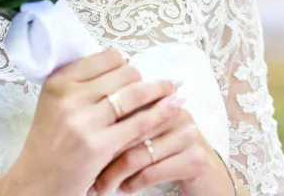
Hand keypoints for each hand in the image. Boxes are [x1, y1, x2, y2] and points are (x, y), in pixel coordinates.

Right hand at [0, 49, 184, 195]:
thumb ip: (83, 85)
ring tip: (175, 89)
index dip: (126, 63)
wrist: (36, 183)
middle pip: (124, 74)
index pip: (105, 58)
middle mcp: (68, 98)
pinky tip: (175, 107)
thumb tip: (126, 64)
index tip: (134, 70)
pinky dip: (162, 113)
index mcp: (58, 82)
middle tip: (160, 84)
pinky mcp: (98, 146)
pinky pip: (139, 124)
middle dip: (145, 78)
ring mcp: (83, 122)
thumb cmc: (50, 144)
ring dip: (161, 89)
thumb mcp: (56, 105)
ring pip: (135, 94)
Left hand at [90, 109, 237, 195]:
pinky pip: (152, 171)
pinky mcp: (195, 158)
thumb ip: (121, 119)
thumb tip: (80, 117)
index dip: (98, 127)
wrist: (206, 175)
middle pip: (126, 129)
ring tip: (100, 187)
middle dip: (102, 154)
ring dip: (114, 175)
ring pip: (136, 154)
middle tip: (84, 172)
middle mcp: (175, 109)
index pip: (121, 104)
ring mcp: (187, 133)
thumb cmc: (164, 151)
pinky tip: (124, 189)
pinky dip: (132, 184)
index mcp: (159, 96)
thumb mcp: (143, 132)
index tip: (77, 144)